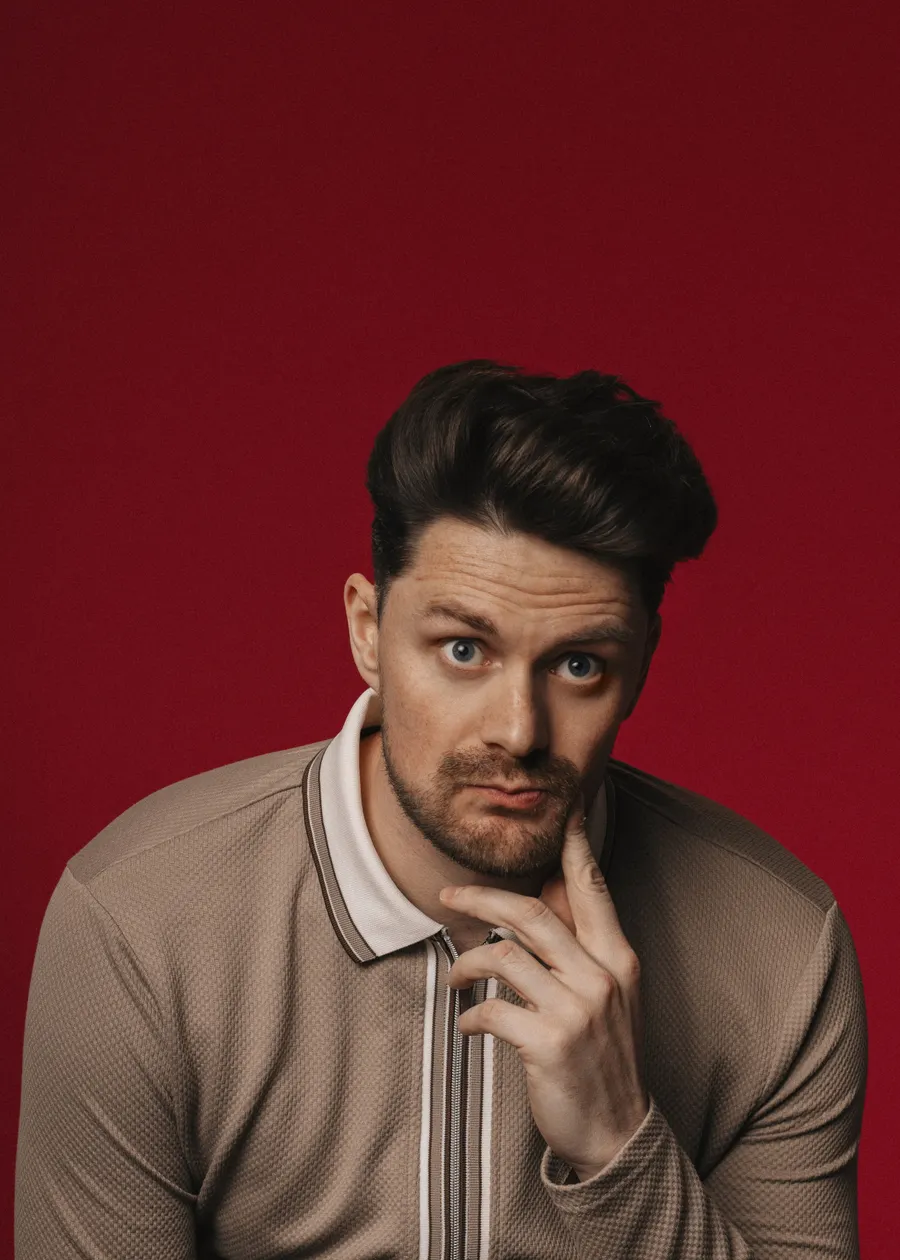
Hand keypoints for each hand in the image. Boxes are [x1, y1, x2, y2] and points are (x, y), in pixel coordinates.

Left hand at [441, 793, 649, 1179]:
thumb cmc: (605, 1059)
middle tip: (449, 893)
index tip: (564, 812)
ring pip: (503, 954)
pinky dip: (470, 1015)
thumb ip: (582, 949)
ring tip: (456, 976)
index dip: (575, 848)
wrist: (618, 1134)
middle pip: (530, 911)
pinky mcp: (548, 1044)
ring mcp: (576, 1010)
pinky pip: (492, 1010)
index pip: (592, 890)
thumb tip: (545, 898)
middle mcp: (600, 977)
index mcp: (618, 959)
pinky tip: (466, 1024)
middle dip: (481, 894)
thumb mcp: (610, 997)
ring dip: (468, 961)